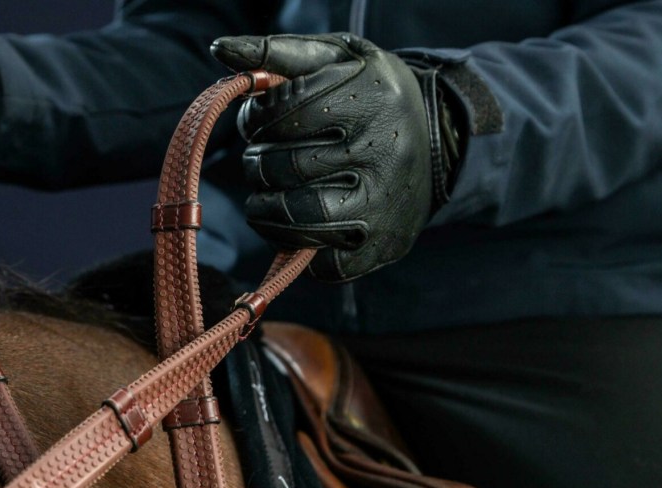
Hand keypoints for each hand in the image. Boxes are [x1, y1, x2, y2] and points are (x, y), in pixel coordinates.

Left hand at [211, 34, 458, 281]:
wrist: (440, 140)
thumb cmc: (371, 94)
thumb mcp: (338, 58)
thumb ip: (278, 53)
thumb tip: (221, 50)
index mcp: (373, 100)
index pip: (282, 115)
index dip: (256, 119)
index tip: (260, 120)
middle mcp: (384, 155)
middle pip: (282, 168)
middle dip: (257, 163)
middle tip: (264, 156)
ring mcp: (384, 208)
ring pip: (294, 220)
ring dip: (263, 208)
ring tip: (269, 192)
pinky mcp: (381, 248)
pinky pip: (319, 262)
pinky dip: (297, 246)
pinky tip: (302, 220)